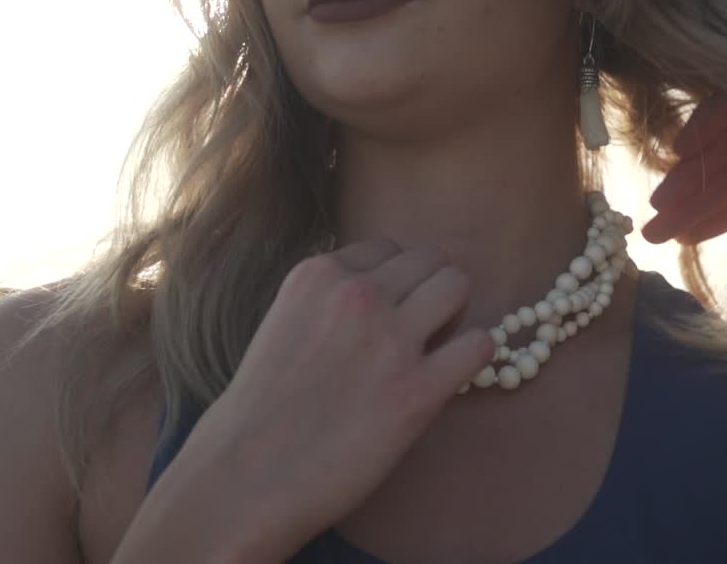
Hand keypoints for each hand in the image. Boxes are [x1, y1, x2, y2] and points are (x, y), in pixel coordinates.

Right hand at [205, 239, 493, 558]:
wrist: (247, 477)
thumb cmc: (261, 411)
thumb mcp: (284, 323)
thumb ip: (328, 300)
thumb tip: (382, 294)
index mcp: (318, 275)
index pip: (386, 249)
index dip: (394, 281)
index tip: (387, 312)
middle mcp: (357, 295)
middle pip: (429, 260)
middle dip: (429, 289)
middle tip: (420, 329)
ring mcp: (390, 340)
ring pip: (457, 286)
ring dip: (454, 313)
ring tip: (436, 348)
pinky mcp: (418, 390)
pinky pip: (479, 344)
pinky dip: (472, 355)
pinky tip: (448, 377)